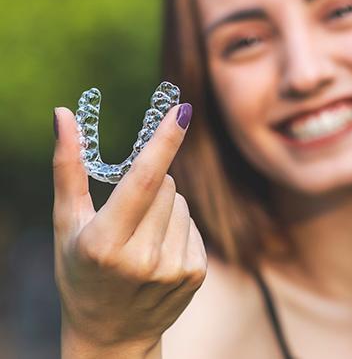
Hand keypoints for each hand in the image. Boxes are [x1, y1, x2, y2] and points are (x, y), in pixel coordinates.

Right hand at [52, 103, 205, 353]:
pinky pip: (193, 224)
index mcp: (104, 243)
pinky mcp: (195, 274)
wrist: (111, 334)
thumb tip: (64, 114)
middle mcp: (142, 258)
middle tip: (127, 215)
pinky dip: (178, 228)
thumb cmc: (80, 271)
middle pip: (166, 184)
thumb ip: (68, 167)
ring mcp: (173, 269)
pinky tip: (159, 253)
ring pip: (181, 202)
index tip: (182, 110)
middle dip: (150, 184)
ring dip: (164, 208)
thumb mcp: (66, 224)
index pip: (142, 180)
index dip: (164, 141)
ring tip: (141, 239)